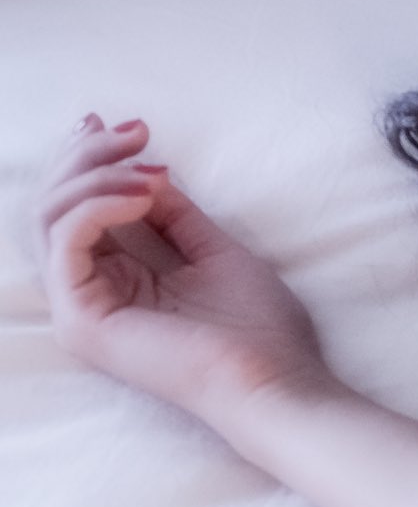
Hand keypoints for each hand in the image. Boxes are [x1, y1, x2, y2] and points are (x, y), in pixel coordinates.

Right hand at [33, 115, 340, 429]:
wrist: (278, 380)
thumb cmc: (260, 328)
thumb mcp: (215, 251)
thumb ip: (175, 215)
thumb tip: (148, 171)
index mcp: (116, 281)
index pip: (76, 209)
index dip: (89, 160)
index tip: (126, 126)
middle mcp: (88, 293)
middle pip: (51, 206)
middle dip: (88, 156)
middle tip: (136, 132)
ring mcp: (80, 309)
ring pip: (49, 217)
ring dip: (95, 174)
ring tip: (150, 169)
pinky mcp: (83, 319)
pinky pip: (66, 242)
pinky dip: (98, 205)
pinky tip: (143, 193)